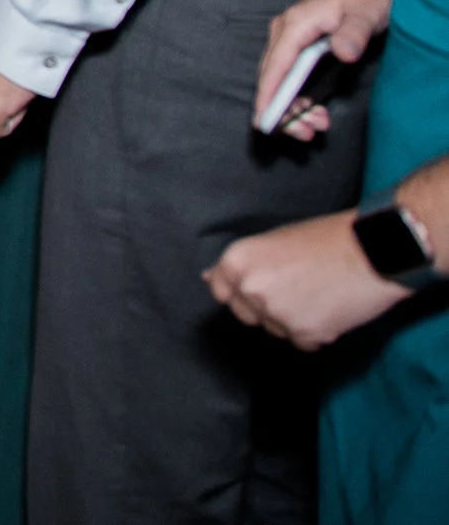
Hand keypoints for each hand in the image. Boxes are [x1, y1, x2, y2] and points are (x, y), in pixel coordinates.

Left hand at [207, 210, 407, 349]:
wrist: (373, 251)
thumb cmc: (325, 239)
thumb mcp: (273, 241)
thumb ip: (243, 264)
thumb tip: (209, 277)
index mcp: (238, 261)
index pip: (220, 290)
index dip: (238, 292)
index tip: (256, 289)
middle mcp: (251, 289)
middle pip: (247, 314)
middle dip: (265, 308)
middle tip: (296, 288)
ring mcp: (277, 314)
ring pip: (276, 329)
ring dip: (292, 320)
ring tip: (318, 293)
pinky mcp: (306, 334)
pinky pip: (303, 342)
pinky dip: (316, 331)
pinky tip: (331, 309)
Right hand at [257, 0, 398, 140]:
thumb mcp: (365, 11)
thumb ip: (353, 33)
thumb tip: (342, 54)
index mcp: (295, 24)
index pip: (275, 65)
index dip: (269, 95)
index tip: (264, 121)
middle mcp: (285, 32)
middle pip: (272, 77)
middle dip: (283, 110)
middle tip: (305, 134)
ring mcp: (290, 39)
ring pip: (280, 80)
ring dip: (293, 107)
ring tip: (315, 127)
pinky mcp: (299, 46)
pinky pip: (290, 77)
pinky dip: (299, 97)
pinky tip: (316, 111)